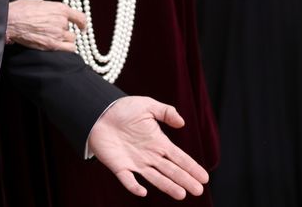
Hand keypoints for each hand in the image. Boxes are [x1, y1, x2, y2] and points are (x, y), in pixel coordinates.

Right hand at [6, 0, 87, 51]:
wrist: (10, 21)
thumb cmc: (20, 10)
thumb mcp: (38, 2)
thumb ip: (50, 8)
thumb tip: (53, 11)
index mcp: (60, 8)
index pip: (80, 17)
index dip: (82, 23)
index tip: (82, 27)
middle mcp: (62, 21)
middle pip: (71, 29)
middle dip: (64, 30)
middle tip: (52, 31)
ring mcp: (58, 34)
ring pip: (71, 39)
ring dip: (65, 40)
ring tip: (53, 39)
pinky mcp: (53, 45)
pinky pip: (70, 49)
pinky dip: (67, 48)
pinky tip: (59, 46)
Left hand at [88, 96, 208, 199]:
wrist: (97, 112)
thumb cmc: (122, 109)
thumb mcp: (147, 105)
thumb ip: (165, 112)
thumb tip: (182, 122)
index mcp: (158, 142)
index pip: (179, 157)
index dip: (191, 167)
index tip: (204, 177)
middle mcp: (149, 155)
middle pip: (171, 170)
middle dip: (185, 180)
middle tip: (198, 190)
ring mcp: (135, 162)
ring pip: (155, 177)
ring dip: (167, 186)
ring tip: (181, 194)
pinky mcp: (119, 166)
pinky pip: (127, 179)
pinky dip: (134, 186)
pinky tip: (143, 192)